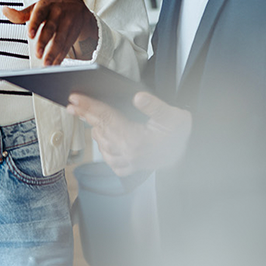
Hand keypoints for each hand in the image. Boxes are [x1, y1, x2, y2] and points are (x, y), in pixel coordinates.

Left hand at [3, 0, 99, 65]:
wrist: (77, 5)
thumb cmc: (53, 7)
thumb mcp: (37, 7)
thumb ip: (21, 14)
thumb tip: (5, 11)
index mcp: (46, 6)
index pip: (39, 14)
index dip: (35, 24)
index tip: (30, 34)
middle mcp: (58, 14)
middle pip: (51, 29)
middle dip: (44, 42)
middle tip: (38, 54)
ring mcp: (68, 23)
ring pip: (61, 39)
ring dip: (54, 53)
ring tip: (46, 64)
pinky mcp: (74, 33)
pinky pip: (67, 46)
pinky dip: (61, 57)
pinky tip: (55, 64)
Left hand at [66, 91, 190, 175]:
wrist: (193, 155)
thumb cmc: (182, 134)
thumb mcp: (174, 116)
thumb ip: (155, 106)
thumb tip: (137, 97)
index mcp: (136, 141)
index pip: (107, 119)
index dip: (89, 106)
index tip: (74, 98)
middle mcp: (129, 154)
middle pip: (100, 129)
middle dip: (85, 114)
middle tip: (72, 103)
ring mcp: (128, 163)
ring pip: (102, 144)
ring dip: (94, 128)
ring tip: (85, 114)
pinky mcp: (130, 169)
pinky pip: (109, 158)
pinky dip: (103, 146)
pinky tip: (101, 137)